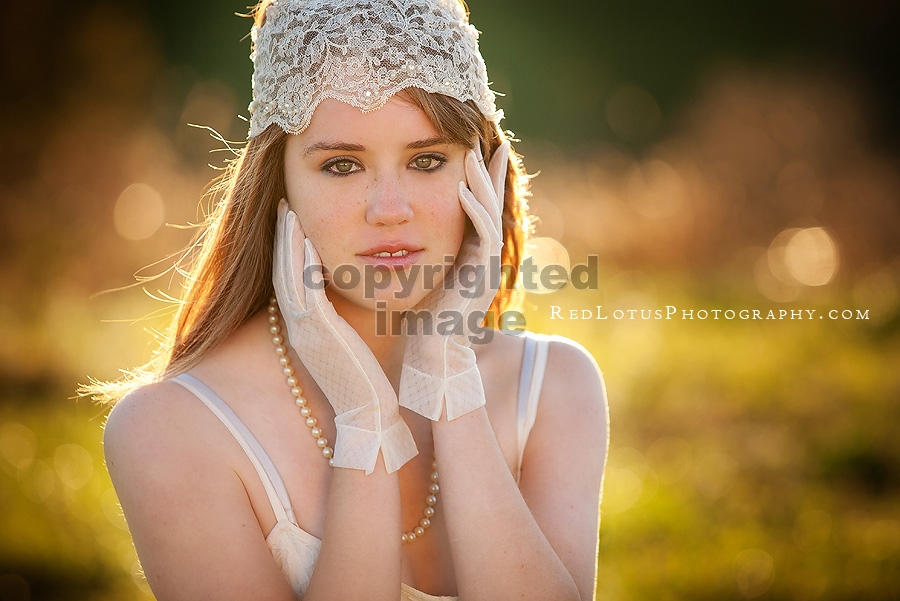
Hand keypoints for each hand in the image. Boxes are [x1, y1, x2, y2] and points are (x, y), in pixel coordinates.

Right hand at [273, 200, 417, 473]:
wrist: (373, 417)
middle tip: (284, 205)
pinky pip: (300, 290)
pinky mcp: (313, 333)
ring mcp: (304, 330)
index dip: (293, 248)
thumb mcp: (356, 345)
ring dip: (286, 242)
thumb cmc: (372, 383)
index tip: (296, 218)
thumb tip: (366, 296)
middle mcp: (301, 327)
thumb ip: (352, 322)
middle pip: (284, 271)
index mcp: (312, 328)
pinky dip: (298, 262)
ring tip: (287, 211)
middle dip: (284, 237)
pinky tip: (305, 237)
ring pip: (286, 275)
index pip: (297, 279)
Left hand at [399, 141, 508, 420]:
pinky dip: (475, 210)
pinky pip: (485, 235)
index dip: (473, 180)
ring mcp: (486, 268)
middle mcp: (482, 259)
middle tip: (483, 138)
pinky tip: (464, 188)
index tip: (466, 148)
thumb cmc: (416, 326)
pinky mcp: (484, 278)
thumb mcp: (414, 279)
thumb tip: (386, 230)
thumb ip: (412, 254)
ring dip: (482, 182)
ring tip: (474, 150)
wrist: (431, 362)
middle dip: (486, 172)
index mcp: (467, 257)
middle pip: (489, 204)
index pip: (473, 208)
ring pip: (490, 214)